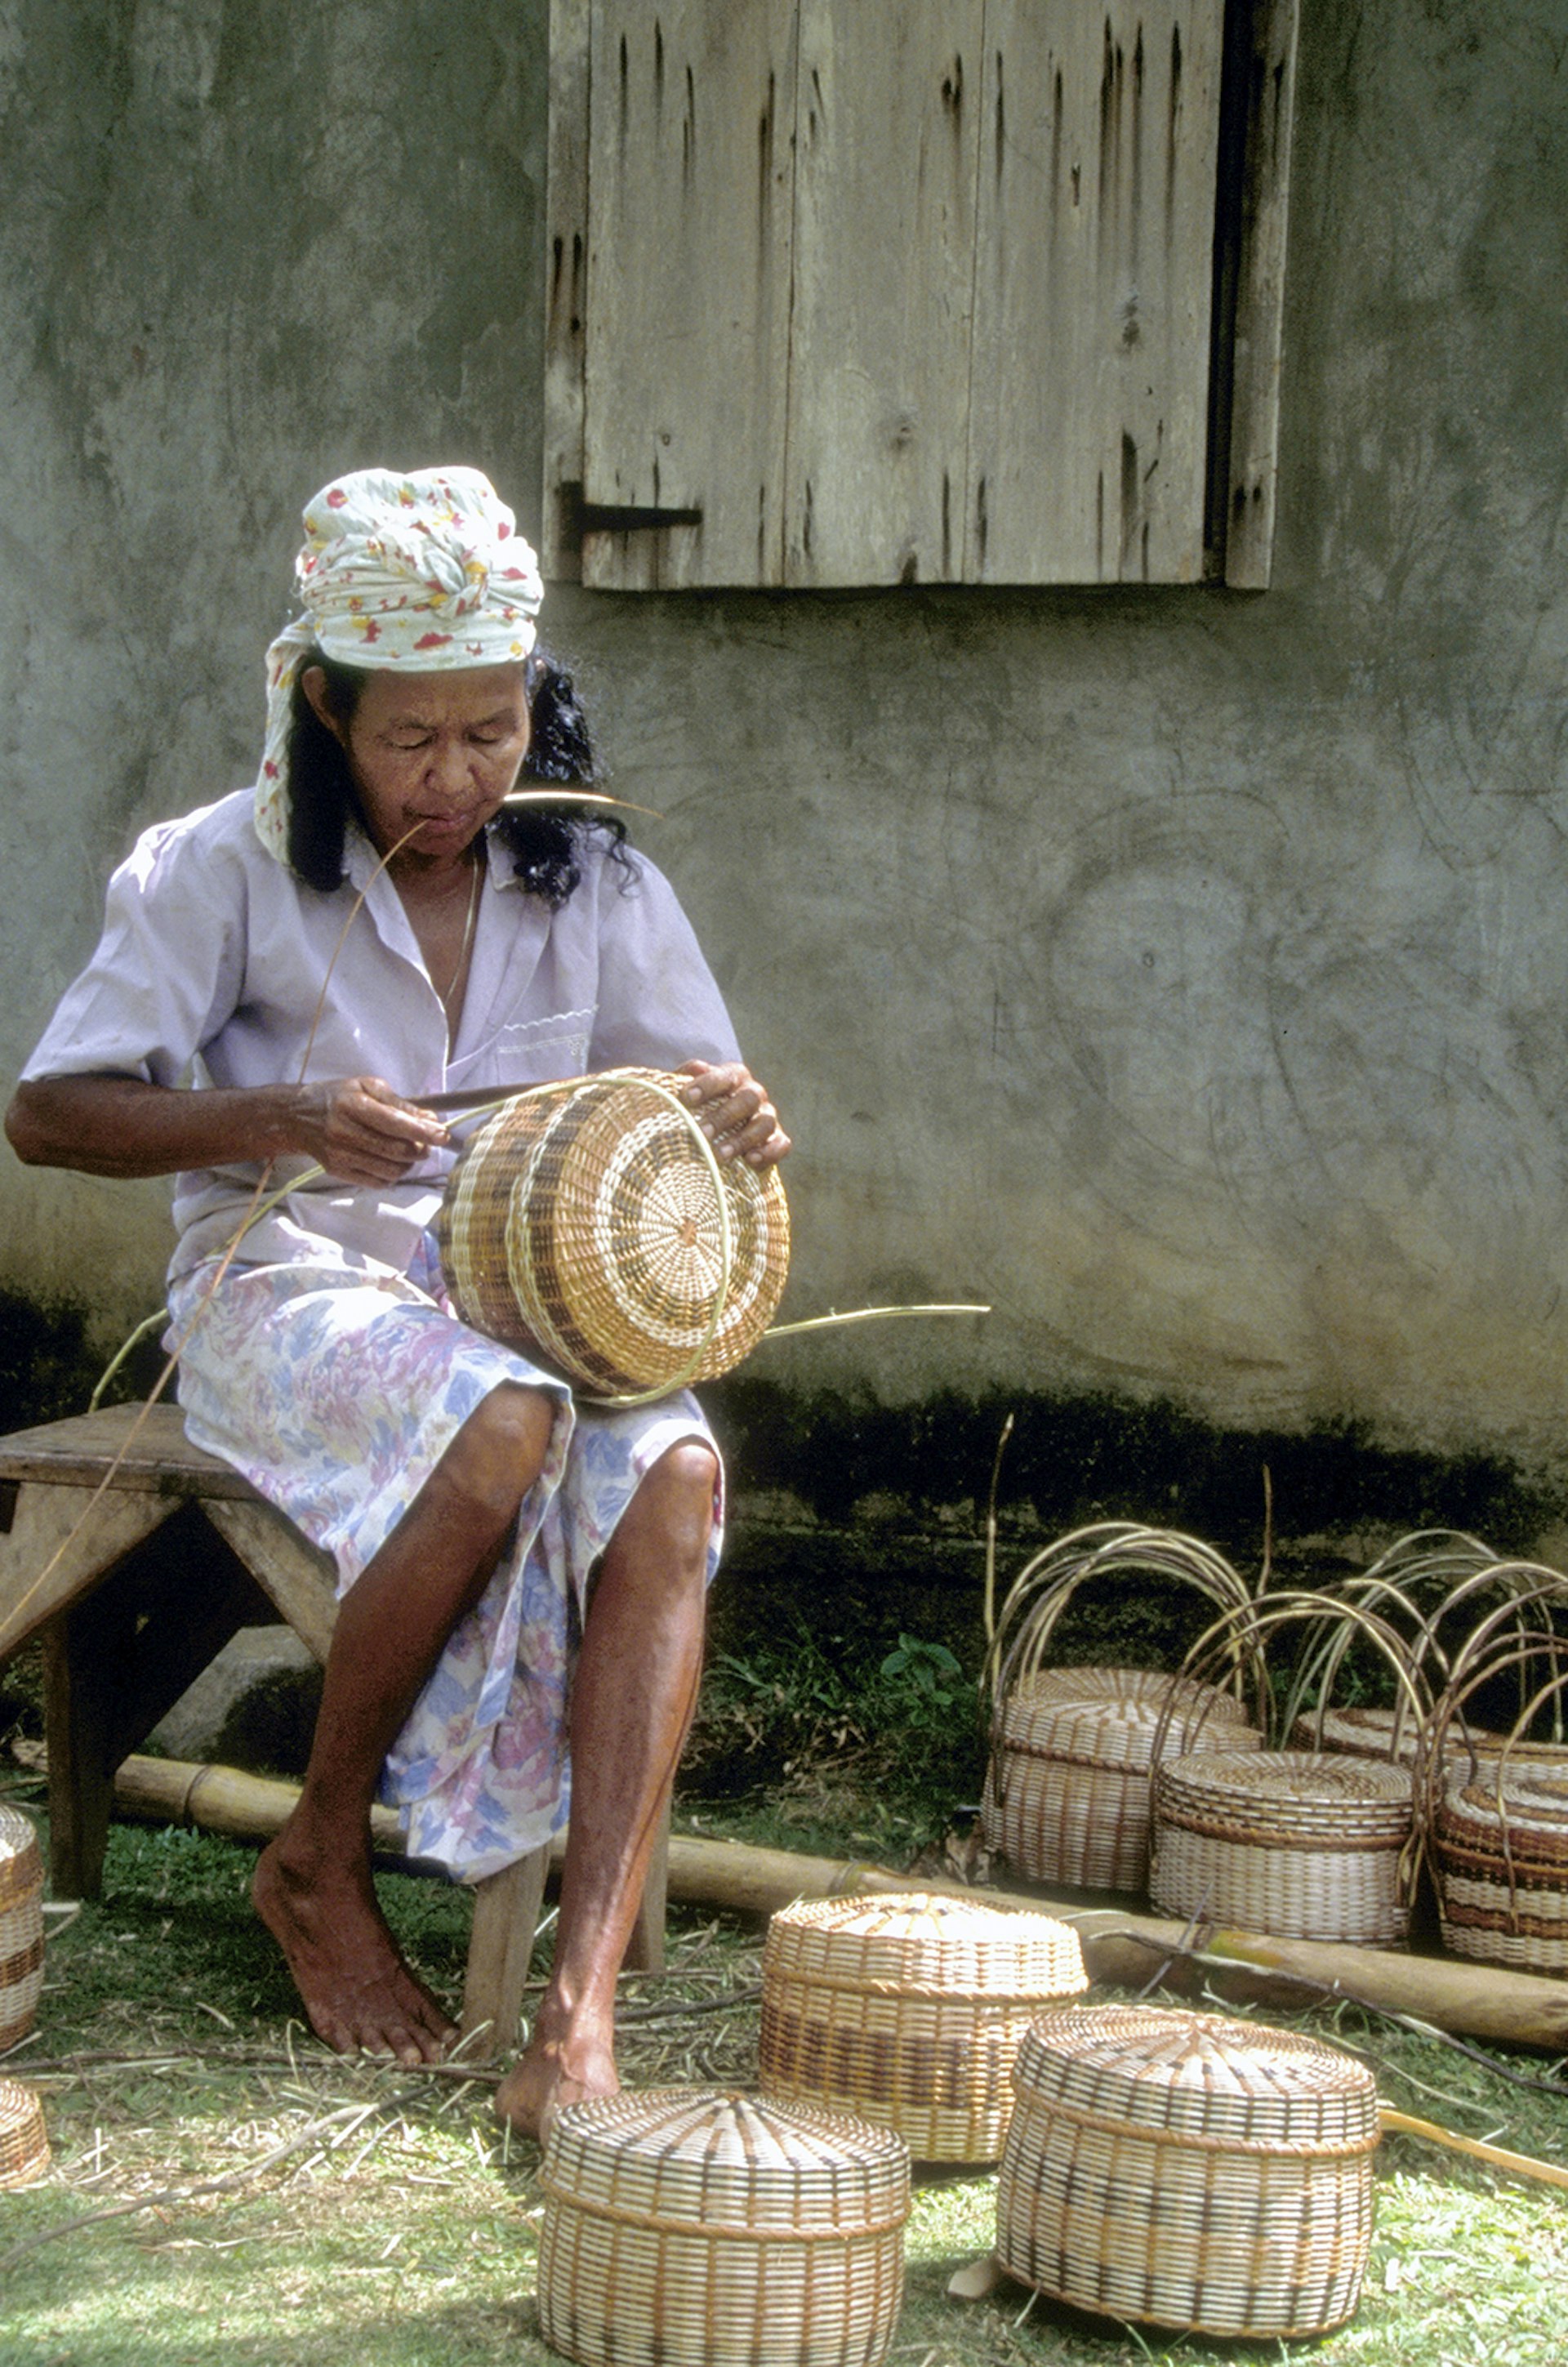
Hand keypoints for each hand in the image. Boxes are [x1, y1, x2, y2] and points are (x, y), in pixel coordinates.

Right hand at [288, 1076, 450, 1184]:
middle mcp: (345, 1132)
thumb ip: (400, 1103)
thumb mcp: (367, 1087)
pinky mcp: (339, 1172)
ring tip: (409, 1151)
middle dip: (420, 1148)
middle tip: (426, 1142)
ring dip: (409, 1163)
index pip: (394, 1123)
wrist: (298, 1118)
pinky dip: (393, 1174)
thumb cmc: (338, 1097)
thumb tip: (431, 1120)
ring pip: (391, 1170)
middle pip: (396, 1150)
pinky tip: (391, 1161)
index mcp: (353, 1105)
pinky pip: (378, 1182)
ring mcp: (341, 1155)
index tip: (443, 1134)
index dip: (422, 1131)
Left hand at [677, 1060, 790, 1168]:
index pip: (724, 1076)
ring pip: (765, 1123)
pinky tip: (750, 1160)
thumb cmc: (699, 1108)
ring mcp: (768, 1116)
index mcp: (734, 1076)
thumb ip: (682, 1080)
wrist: (720, 1132)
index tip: (685, 1098)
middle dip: (724, 1117)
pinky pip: (781, 1144)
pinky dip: (769, 1152)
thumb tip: (688, 1073)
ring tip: (719, 1155)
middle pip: (748, 1099)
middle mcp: (754, 1093)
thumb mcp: (688, 1092)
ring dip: (742, 1139)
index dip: (706, 1085)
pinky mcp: (777, 1139)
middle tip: (701, 1133)